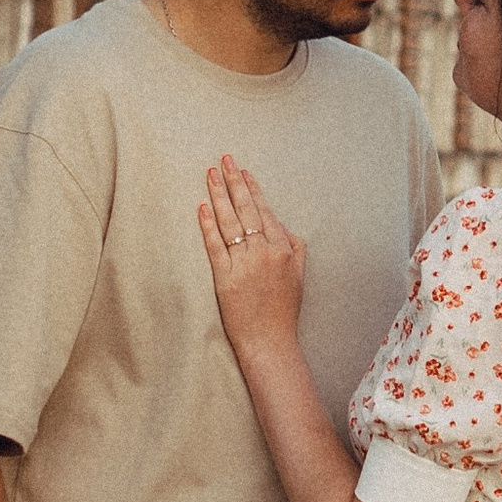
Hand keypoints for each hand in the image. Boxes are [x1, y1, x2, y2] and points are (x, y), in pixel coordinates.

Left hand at [199, 153, 306, 359]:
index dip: (253, 189)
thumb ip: (295, 248)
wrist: (270, 341)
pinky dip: (208, 225)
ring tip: (211, 175)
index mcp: (283, 249)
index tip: (243, 172)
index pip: (265, 211)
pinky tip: (202, 207)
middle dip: (234, 182)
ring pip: (230, 222)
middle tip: (224, 160)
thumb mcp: (299, 276)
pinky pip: (215, 245)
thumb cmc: (283, 311)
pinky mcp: (225, 278)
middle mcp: (265, 252)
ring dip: (219, 195)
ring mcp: (244, 264)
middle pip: (246, 210)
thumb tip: (284, 228)